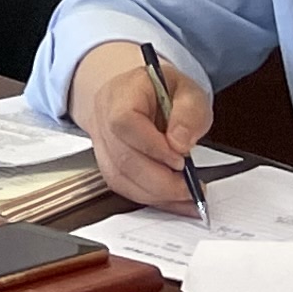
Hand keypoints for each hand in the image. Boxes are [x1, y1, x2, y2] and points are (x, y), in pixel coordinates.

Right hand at [64, 38, 210, 210]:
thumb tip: (180, 145)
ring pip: (120, 178)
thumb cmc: (164, 92)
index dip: (151, 146)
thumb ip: (189, 113)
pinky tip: (173, 200)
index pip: (124, 122)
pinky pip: (124, 188)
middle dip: (161, 181)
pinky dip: (151, 198)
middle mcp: (103, 118)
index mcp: (121, 93)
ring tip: (186, 195)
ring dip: (156, 194)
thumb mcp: (188, 91)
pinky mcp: (108, 164)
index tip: (180, 159)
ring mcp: (101, 143)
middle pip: (122, 158)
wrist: (140, 94)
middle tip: (191, 188)